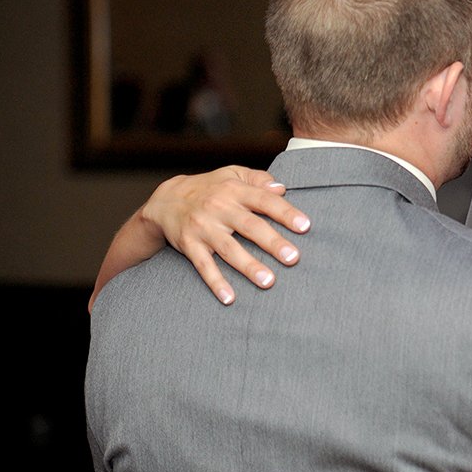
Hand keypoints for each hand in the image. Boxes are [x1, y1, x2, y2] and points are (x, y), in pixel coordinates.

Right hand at [141, 165, 310, 303]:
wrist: (166, 199)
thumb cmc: (211, 188)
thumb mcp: (233, 174)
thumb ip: (259, 179)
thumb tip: (283, 188)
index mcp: (234, 190)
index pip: (264, 201)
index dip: (285, 212)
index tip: (305, 226)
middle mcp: (219, 208)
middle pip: (249, 226)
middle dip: (272, 243)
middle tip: (293, 258)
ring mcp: (203, 228)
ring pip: (228, 249)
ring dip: (248, 266)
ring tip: (269, 281)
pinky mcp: (189, 245)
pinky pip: (203, 266)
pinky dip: (215, 282)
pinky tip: (229, 298)